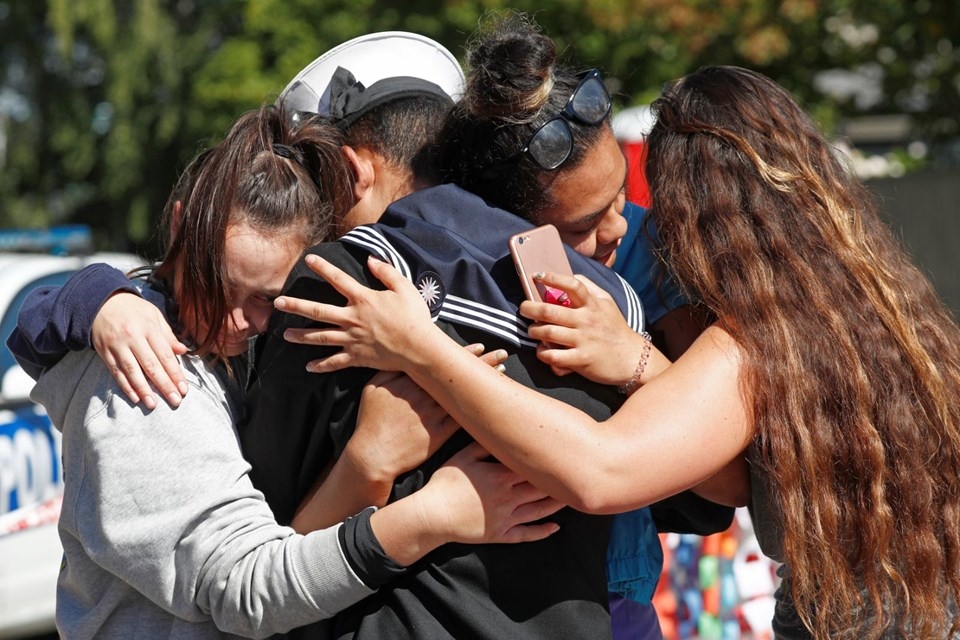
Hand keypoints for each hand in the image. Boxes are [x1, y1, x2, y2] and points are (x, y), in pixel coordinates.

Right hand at [92, 292, 189, 408]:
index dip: (175, 373)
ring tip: (153, 404)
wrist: (101, 302)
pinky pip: (116, 372)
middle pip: (150, 365)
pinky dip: (125, 386)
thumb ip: (168, 335)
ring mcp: (117, 346)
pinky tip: (135, 397)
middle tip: (174, 401)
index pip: (165, 355)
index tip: (183, 389)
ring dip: (143, 389)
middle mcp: (133, 337)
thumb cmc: (134, 310)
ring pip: (132, 371)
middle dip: (164, 385)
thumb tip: (183, 351)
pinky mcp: (104, 352)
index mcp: (149, 328)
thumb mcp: (154, 316)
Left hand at [275, 254, 437, 372]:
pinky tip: (309, 367)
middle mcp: (352, 318)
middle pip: (318, 311)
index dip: (323, 268)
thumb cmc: (414, 317)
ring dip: (301, 336)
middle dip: (296, 306)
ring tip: (285, 334)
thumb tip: (371, 259)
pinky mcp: (357, 356)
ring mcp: (352, 339)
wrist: (419, 348)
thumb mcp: (404, 288)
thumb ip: (386, 272)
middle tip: (278, 303)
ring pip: (320, 337)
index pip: (338, 279)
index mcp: (363, 300)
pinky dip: (321, 365)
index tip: (309, 259)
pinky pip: (335, 362)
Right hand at [349, 345, 508, 483]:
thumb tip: (402, 354)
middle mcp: (425, 395)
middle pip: (458, 375)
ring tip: (503, 371)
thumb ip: (390, 369)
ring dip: (485, 382)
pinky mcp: (440, 433)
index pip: (441, 363)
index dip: (463, 354)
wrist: (373, 454)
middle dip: (483, 362)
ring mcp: (434, 414)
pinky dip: (479, 409)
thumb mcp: (373, 388)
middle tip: (502, 353)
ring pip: (465, 395)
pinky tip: (493, 401)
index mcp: (410, 381)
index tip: (480, 347)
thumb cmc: (371, 421)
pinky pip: (464, 419)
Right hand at [421, 443, 562, 543]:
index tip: (566, 455)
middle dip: (560, 483)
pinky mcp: (500, 535)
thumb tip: (501, 432)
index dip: (550, 462)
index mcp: (501, 476)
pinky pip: (526, 535)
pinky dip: (543, 532)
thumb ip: (484, 445)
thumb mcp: (462, 457)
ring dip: (557, 505)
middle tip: (578, 475)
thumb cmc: (445, 483)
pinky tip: (556, 528)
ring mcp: (506, 518)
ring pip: (538, 511)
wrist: (432, 516)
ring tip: (572, 498)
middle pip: (541, 489)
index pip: (532, 467)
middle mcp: (508, 497)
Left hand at [519, 271, 647, 385]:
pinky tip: (542, 351)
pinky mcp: (581, 360)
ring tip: (533, 331)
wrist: (633, 359)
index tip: (537, 275)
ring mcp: (583, 340)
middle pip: (550, 311)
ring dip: (534, 331)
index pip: (573, 285)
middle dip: (530, 308)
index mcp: (592, 305)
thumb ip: (590, 288)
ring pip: (548, 333)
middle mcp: (586, 320)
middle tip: (524, 309)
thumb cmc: (615, 329)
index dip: (553, 278)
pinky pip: (553, 357)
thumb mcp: (608, 303)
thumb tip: (571, 274)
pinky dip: (542, 354)